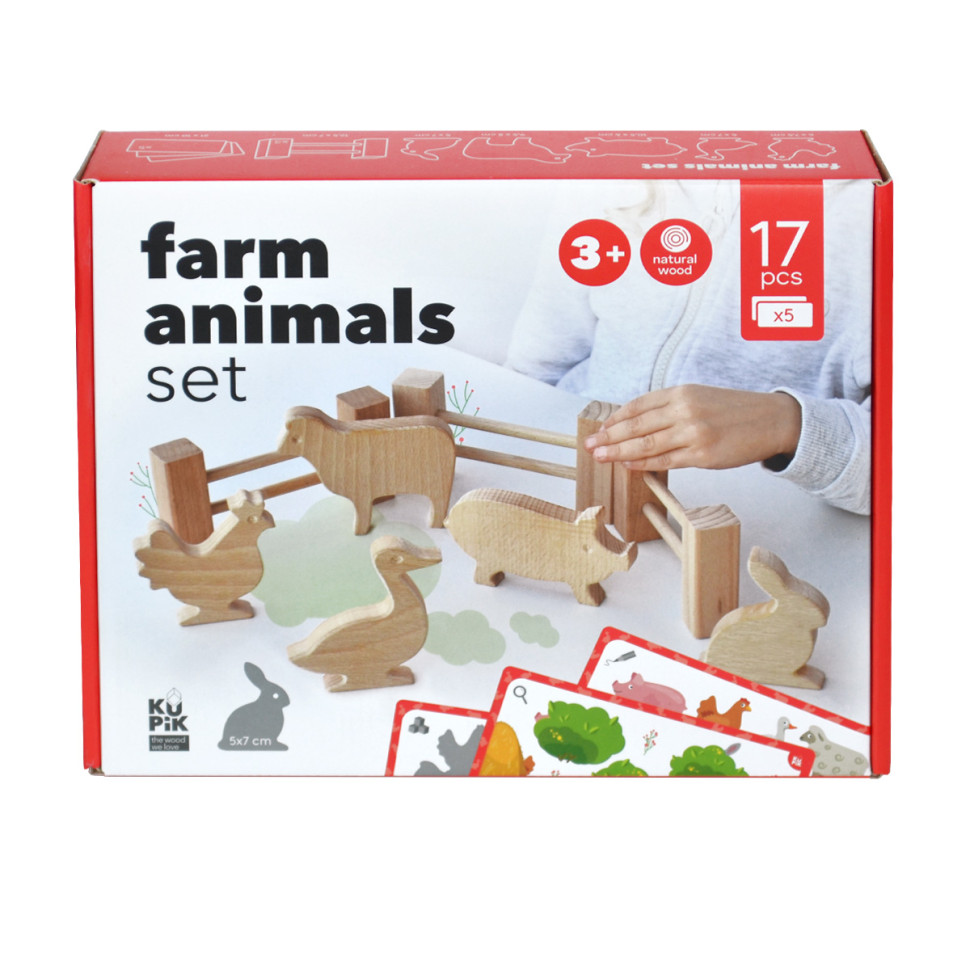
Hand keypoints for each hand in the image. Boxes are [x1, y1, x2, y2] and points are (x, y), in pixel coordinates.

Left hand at [583, 384, 801, 470]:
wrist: (771, 420)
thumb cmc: (734, 411)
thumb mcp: (699, 397)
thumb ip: (671, 408)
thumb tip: (638, 424)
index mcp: (681, 392)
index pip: (638, 406)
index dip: (615, 419)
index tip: (600, 429)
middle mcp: (684, 410)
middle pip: (636, 425)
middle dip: (608, 436)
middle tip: (589, 445)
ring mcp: (693, 433)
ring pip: (646, 444)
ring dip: (618, 451)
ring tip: (600, 456)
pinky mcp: (702, 455)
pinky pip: (665, 460)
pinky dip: (643, 463)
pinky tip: (628, 465)